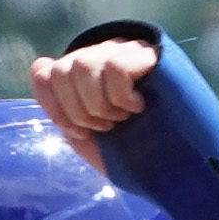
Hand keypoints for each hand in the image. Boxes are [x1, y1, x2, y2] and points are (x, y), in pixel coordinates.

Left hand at [27, 33, 160, 178]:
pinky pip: (115, 67)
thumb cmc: (134, 153)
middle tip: (106, 128)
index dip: (54, 107)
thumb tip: (40, 64)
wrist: (177, 169)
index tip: (79, 133)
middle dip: (78, 111)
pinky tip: (138, 106)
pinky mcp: (152, 55)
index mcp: (83, 73)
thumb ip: (61, 106)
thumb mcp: (88, 134)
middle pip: (62, 70)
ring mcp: (127, 50)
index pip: (44, 73)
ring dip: (98, 104)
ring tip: (121, 118)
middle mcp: (102, 54)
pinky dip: (120, 96)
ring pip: (84, 65)